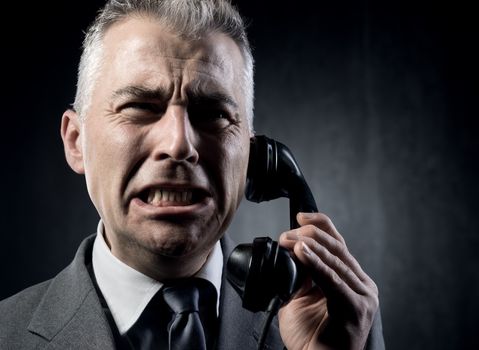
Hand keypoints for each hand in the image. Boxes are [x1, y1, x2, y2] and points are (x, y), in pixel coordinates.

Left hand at [277, 212, 378, 349]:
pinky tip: (302, 252)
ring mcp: (363, 297)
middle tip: (285, 235)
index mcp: (353, 280)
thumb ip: (302, 274)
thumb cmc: (310, 336)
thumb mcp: (303, 297)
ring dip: (308, 247)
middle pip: (337, 248)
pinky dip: (316, 264)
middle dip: (309, 235)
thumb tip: (292, 250)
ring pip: (336, 261)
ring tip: (289, 239)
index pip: (339, 244)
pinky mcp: (356, 309)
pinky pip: (333, 280)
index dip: (321, 225)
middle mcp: (363, 285)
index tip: (300, 216)